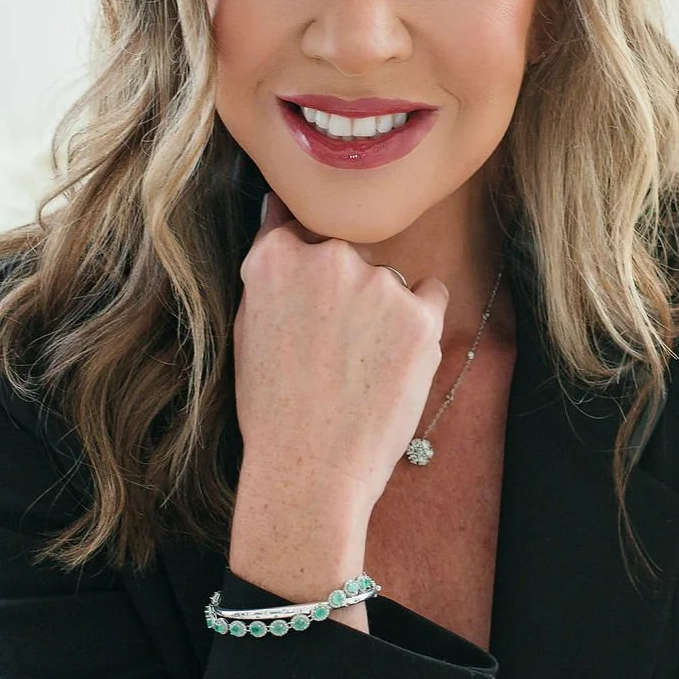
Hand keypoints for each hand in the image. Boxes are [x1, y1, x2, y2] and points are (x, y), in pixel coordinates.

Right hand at [228, 195, 446, 604]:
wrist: (311, 470)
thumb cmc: (272, 409)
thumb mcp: (247, 329)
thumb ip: (268, 267)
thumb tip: (277, 207)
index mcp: (276, 259)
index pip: (300, 232)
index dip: (309, 275)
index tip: (310, 308)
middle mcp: (328, 258)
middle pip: (349, 256)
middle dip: (345, 292)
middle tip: (331, 351)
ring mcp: (378, 283)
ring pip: (389, 280)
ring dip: (382, 310)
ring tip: (359, 369)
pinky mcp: (420, 313)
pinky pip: (431, 294)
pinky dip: (420, 320)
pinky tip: (394, 362)